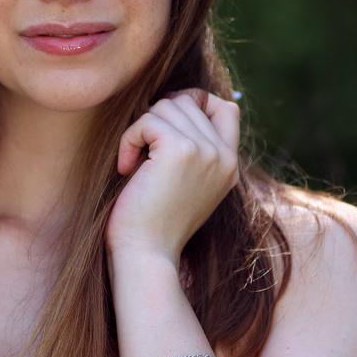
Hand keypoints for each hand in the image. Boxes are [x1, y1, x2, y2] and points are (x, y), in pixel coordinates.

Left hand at [105, 90, 239, 263]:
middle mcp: (224, 156)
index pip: (226, 108)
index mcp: (230, 165)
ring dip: (140, 131)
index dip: (194, 102)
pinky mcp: (180, 150)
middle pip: (186, 102)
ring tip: (133, 165)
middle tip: (141, 155)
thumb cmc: (154, 223)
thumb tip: (174, 102)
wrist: (147, 254)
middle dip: (155, 120)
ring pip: (165, 107)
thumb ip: (193, 150)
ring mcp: (205, 151)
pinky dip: (129, 140)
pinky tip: (126, 169)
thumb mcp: (186, 184)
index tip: (163, 124)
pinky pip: (147, 121)